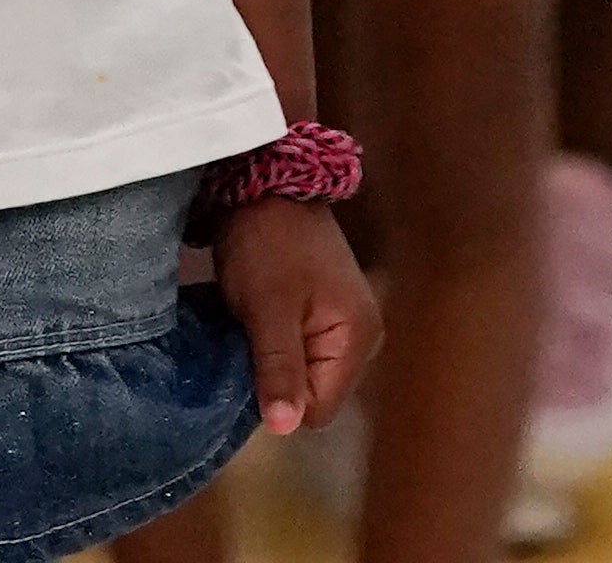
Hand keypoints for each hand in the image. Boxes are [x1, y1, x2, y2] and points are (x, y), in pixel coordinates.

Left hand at [210, 196, 376, 437]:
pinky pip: (299, 353)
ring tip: (251, 325)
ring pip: (302, 375)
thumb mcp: (267, 308)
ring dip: (271, 360)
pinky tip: (256, 321)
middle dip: (275, 378)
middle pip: (312, 395)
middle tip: (249, 337)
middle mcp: (362, 338)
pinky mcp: (326, 314)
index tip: (250, 360)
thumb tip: (284, 430)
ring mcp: (346, 326)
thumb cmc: (267, 242)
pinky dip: (275, 344)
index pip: (316, 410)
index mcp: (358, 338)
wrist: (265, 182)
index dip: (277, 395)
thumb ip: (278, 369)